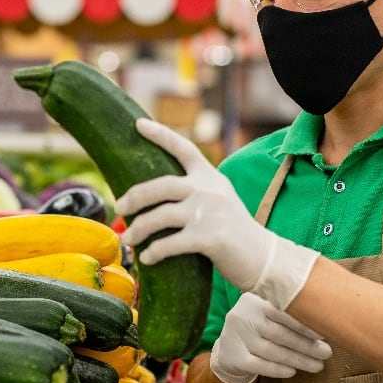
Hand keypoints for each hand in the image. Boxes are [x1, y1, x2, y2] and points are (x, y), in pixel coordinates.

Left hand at [116, 119, 319, 309]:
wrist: (263, 257)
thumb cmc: (232, 231)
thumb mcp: (218, 200)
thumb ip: (194, 191)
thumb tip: (153, 195)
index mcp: (209, 177)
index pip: (183, 148)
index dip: (160, 134)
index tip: (138, 124)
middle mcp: (209, 190)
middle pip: (160, 186)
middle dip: (134, 196)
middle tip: (119, 207)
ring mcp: (210, 213)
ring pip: (160, 216)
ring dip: (138, 229)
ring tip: (127, 238)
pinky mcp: (210, 238)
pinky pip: (171, 243)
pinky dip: (154, 251)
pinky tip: (146, 257)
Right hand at [209, 292, 332, 382]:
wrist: (228, 347)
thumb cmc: (259, 326)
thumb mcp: (267, 311)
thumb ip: (289, 310)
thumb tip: (326, 318)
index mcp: (255, 300)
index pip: (283, 312)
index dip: (305, 324)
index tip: (325, 334)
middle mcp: (243, 316)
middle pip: (280, 334)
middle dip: (306, 345)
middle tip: (327, 353)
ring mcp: (236, 337)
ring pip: (272, 351)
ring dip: (298, 360)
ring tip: (318, 365)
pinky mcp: (233, 357)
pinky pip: (259, 365)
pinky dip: (277, 370)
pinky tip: (293, 372)